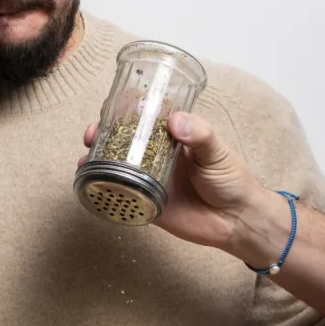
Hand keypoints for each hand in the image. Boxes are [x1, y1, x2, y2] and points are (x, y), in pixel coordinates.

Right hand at [82, 112, 270, 250]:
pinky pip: (121, 197)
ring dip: (97, 161)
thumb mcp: (217, 152)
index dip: (124, 109)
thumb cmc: (232, 180)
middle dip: (102, 134)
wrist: (238, 220)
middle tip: (92, 133)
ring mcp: (150, 180)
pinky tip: (90, 186)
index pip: (145, 117)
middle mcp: (157, 157)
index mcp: (173, 138)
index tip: (109, 104)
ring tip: (86, 159)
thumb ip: (199, 135)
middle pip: (122, 141)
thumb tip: (175, 121)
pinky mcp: (147, 204)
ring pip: (116, 167)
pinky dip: (103, 191)